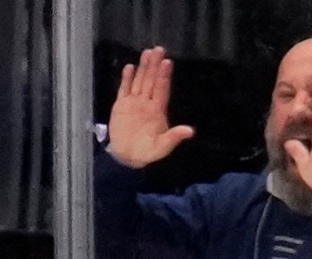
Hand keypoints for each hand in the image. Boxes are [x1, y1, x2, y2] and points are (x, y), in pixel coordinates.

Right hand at [106, 47, 194, 167]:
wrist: (127, 157)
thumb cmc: (147, 152)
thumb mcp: (163, 147)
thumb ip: (174, 137)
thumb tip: (190, 131)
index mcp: (157, 111)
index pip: (162, 89)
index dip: (164, 76)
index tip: (167, 62)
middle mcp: (147, 103)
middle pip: (151, 81)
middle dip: (155, 66)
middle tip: (159, 49)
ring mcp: (134, 103)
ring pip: (139, 81)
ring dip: (143, 68)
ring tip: (147, 53)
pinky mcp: (121, 105)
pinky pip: (124, 89)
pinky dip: (127, 78)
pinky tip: (130, 67)